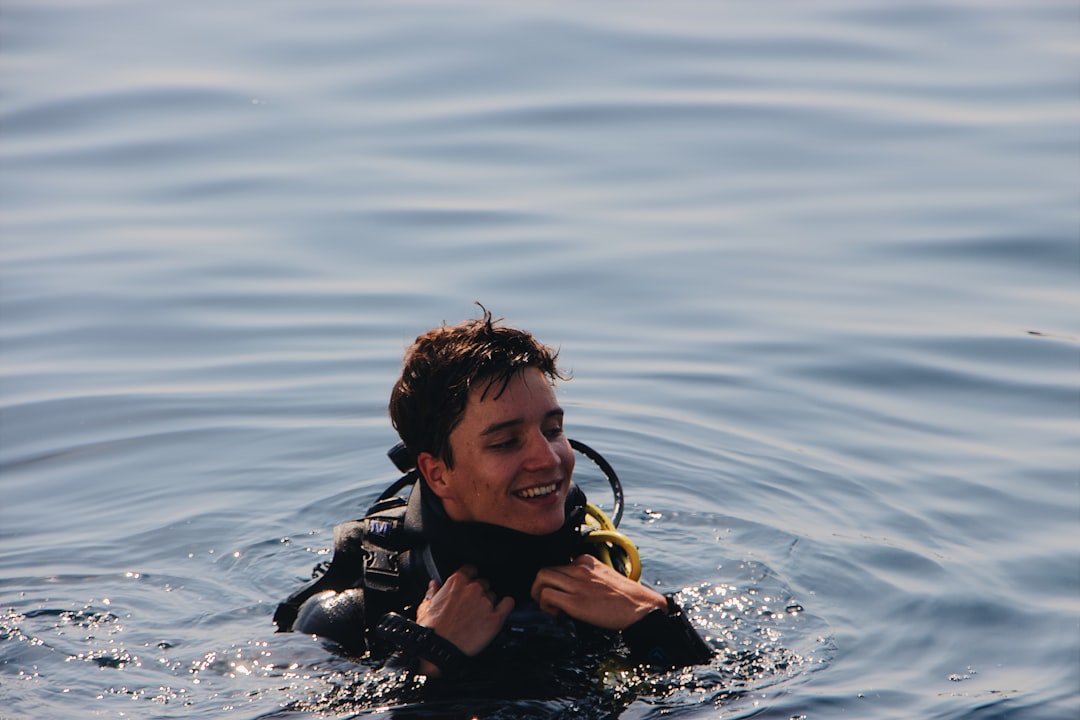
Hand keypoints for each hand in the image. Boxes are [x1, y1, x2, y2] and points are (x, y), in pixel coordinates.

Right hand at [414, 564, 513, 674]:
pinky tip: (502, 608)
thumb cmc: (431, 630)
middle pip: (483, 583)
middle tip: (471, 605)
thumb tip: (434, 584)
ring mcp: (485, 603)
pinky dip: (506, 605)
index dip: (470, 576)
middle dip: (478, 592)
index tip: (468, 583)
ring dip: (488, 602)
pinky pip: (508, 604)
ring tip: (479, 615)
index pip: (470, 569)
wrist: (438, 649)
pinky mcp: (495, 618)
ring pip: (493, 595)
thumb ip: (433, 592)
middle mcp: (473, 589)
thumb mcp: (425, 606)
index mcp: (456, 582)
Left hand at [531, 554, 667, 629]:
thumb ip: (588, 577)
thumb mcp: (605, 576)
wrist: (641, 608)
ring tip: (548, 606)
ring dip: (538, 593)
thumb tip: (573, 587)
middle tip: (545, 599)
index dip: (553, 580)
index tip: (559, 591)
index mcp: (587, 561)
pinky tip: (557, 613)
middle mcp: (580, 569)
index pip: (558, 564)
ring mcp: (577, 584)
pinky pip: (547, 595)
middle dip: (539, 585)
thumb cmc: (626, 597)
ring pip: (541, 578)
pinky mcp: (576, 602)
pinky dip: (545, 605)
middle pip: (545, 569)